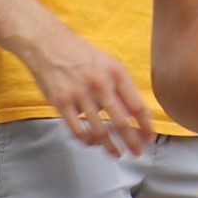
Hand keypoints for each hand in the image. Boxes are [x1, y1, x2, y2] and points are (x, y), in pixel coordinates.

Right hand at [21, 31, 162, 157]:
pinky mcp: (61, 102)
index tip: (149, 138)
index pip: (138, 105)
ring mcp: (80, 94)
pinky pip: (77, 129)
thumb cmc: (82, 55)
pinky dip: (87, 140)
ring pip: (99, 130)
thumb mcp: (109, 64)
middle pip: (121, 122)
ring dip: (110, 146)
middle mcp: (101, 84)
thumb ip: (123, 87)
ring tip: (117, 153)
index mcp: (117, 73)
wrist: (48, 44)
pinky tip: (92, 144)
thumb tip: (138, 113)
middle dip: (132, 142)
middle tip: (137, 153)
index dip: (146, 126)